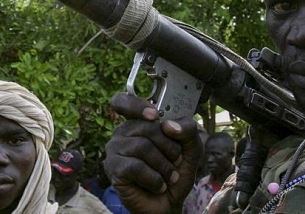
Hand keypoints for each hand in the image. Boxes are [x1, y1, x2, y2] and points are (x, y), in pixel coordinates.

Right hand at [104, 92, 201, 213]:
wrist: (170, 203)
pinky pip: (135, 167)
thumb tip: (167, 125)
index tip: (154, 116)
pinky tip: (159, 185)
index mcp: (138, 122)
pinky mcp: (113, 169)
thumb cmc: (176, 172)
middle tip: (175, 161)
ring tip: (169, 177)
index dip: (136, 105)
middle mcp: (122, 133)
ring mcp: (114, 151)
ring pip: (142, 146)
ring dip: (164, 166)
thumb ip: (188, 130)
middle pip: (146, 127)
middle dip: (169, 147)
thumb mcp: (191, 148)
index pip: (122, 102)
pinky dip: (154, 179)